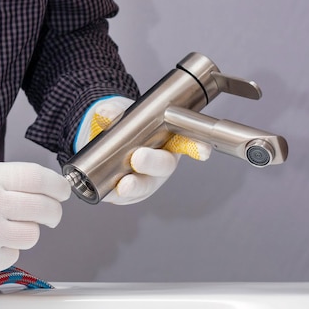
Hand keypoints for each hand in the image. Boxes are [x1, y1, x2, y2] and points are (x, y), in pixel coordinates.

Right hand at [0, 162, 70, 277]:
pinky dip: (6, 251)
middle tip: (51, 215)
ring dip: (27, 233)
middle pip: (43, 209)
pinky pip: (13, 255)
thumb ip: (8, 184)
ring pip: (32, 235)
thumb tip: (49, 192)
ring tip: (5, 229)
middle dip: (54, 213)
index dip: (58, 186)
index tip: (63, 192)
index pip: (37, 178)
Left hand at [75, 96, 210, 204]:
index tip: (202, 151)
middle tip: (138, 158)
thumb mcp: (121, 117)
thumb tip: (107, 112)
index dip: (196, 146)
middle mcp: (161, 162)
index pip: (186, 142)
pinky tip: (112, 192)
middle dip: (152, 162)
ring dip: (135, 185)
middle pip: (163, 165)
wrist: (106, 151)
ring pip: (144, 185)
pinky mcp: (130, 194)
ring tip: (124, 184)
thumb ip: (115, 112)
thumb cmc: (125, 132)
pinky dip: (117, 194)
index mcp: (167, 140)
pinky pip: (125, 196)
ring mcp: (147, 180)